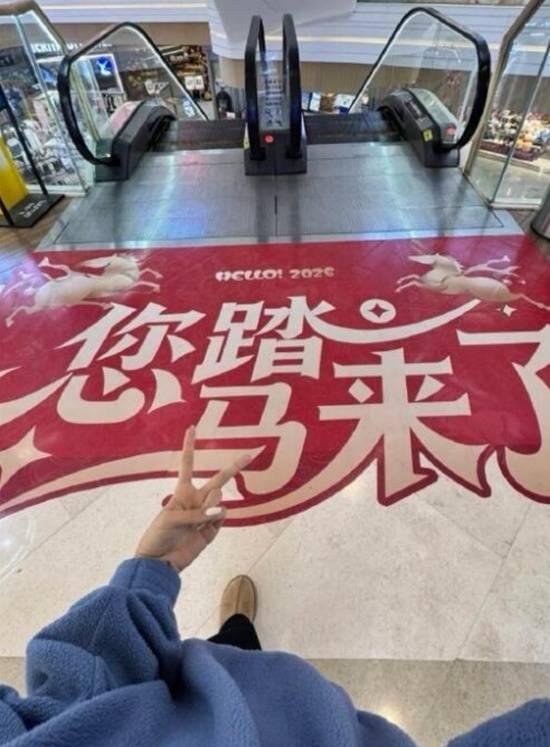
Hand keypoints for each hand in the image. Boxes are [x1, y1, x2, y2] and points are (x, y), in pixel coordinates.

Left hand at [136, 426, 250, 572]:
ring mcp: (206, 514)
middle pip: (219, 480)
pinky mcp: (212, 530)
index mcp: (182, 492)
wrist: (160, 563)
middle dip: (235, 467)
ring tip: (199, 521)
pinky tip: (205, 529)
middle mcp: (196, 500)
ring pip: (219, 500)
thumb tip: (221, 512)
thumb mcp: (172, 519)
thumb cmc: (158, 535)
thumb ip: (198, 513)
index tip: (192, 427)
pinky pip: (222, 517)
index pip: (188, 464)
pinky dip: (216, 520)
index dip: (190, 446)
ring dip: (212, 507)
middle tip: (250, 454)